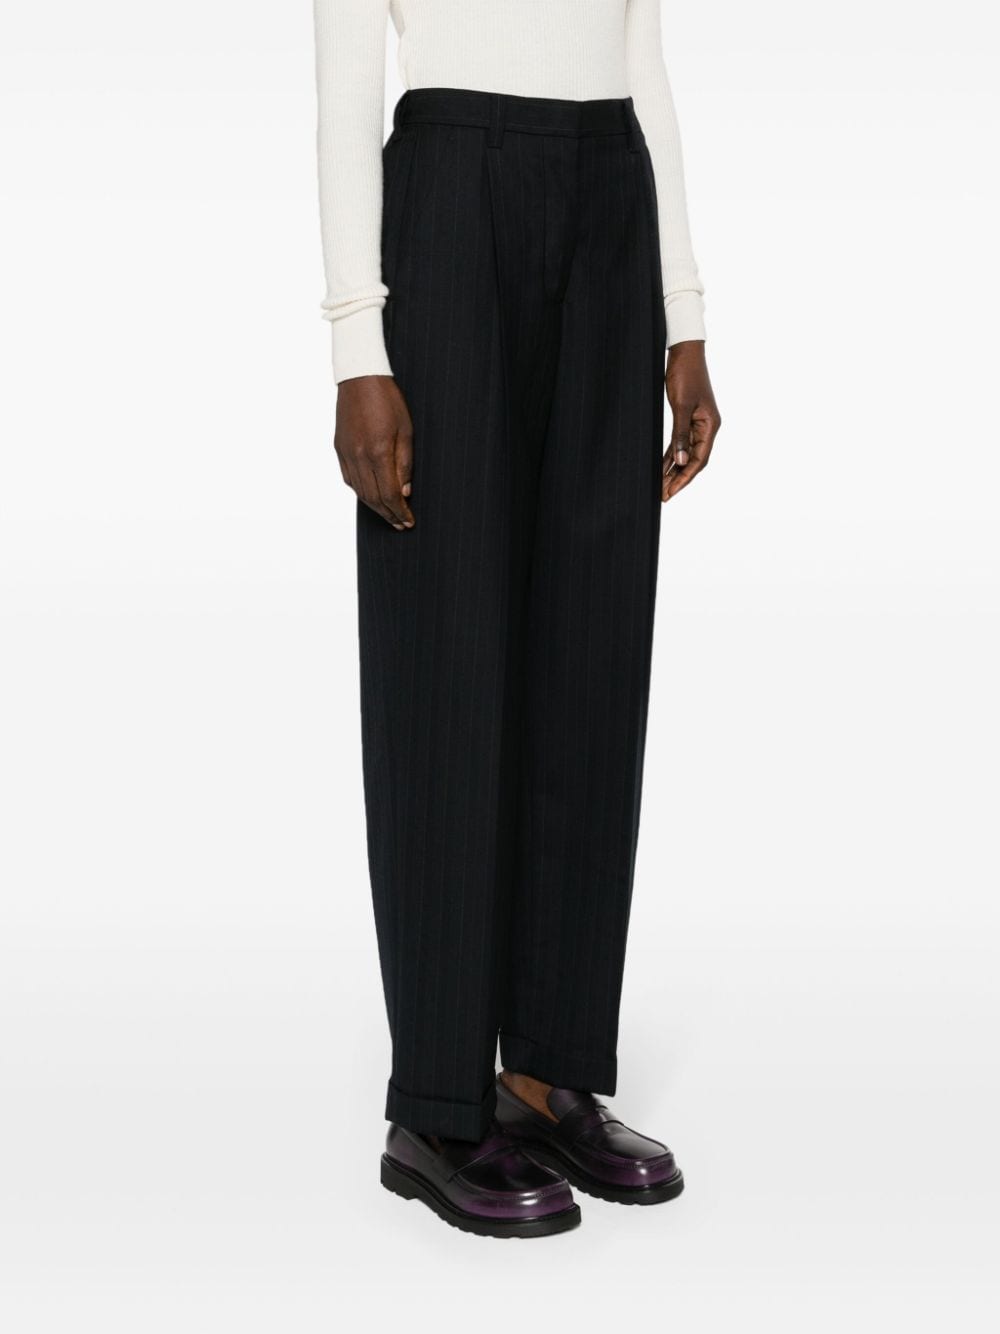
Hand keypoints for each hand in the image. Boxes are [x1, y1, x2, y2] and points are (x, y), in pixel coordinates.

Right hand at [334, 375, 414, 529]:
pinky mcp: (339, 448)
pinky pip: (349, 479)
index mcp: (378, 452)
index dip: (399, 511)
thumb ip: (404, 464)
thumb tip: (404, 492)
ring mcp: (346, 453)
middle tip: (400, 525)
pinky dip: (361, 492)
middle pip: (373, 498)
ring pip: (359, 491)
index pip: (389, 494)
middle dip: (388, 515)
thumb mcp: (406, 431)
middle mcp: (359, 456)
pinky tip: (371, 497)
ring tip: (388, 516)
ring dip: (375, 508)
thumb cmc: (388, 400)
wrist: (360, 378)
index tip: (408, 521)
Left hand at [662, 341, 721, 501]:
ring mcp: (697, 423)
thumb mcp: (681, 406)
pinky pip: (680, 443)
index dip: (685, 478)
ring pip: (685, 454)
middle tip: (663, 496)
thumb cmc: (685, 375)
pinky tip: (662, 467)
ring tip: (661, 487)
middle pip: (693, 460)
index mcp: (710, 426)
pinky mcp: (687, 418)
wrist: (685, 352)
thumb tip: (681, 462)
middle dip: (678, 479)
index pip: (699, 459)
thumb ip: (681, 434)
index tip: (671, 492)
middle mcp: (706, 427)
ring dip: (674, 470)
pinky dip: (671, 456)